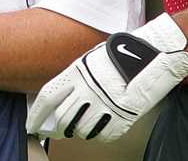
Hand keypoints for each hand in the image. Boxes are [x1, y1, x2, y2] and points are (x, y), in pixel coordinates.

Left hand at [26, 13, 187, 141]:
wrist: (155, 55)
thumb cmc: (125, 52)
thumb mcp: (92, 59)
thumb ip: (77, 77)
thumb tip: (63, 97)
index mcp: (78, 72)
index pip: (48, 97)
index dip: (37, 115)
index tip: (32, 124)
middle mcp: (89, 90)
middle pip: (63, 119)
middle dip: (57, 128)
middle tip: (56, 131)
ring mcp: (105, 105)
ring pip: (81, 129)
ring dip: (78, 130)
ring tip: (82, 124)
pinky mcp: (121, 118)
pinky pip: (101, 134)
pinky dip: (98, 133)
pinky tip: (101, 123)